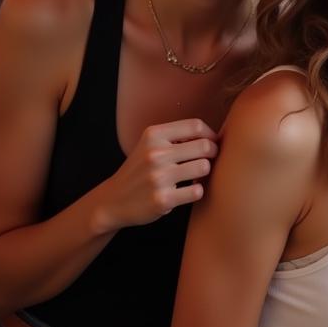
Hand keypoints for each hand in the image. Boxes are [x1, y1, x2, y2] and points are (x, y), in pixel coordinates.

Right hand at [97, 119, 218, 232]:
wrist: (113, 200)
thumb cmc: (140, 170)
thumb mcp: (150, 144)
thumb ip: (177, 136)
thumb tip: (214, 136)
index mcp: (153, 135)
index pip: (196, 126)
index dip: (211, 134)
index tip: (211, 143)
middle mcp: (155, 153)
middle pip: (205, 146)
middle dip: (212, 153)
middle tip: (207, 160)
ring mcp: (158, 177)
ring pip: (204, 167)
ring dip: (204, 173)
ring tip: (195, 176)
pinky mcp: (163, 199)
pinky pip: (197, 191)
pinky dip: (196, 191)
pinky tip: (186, 191)